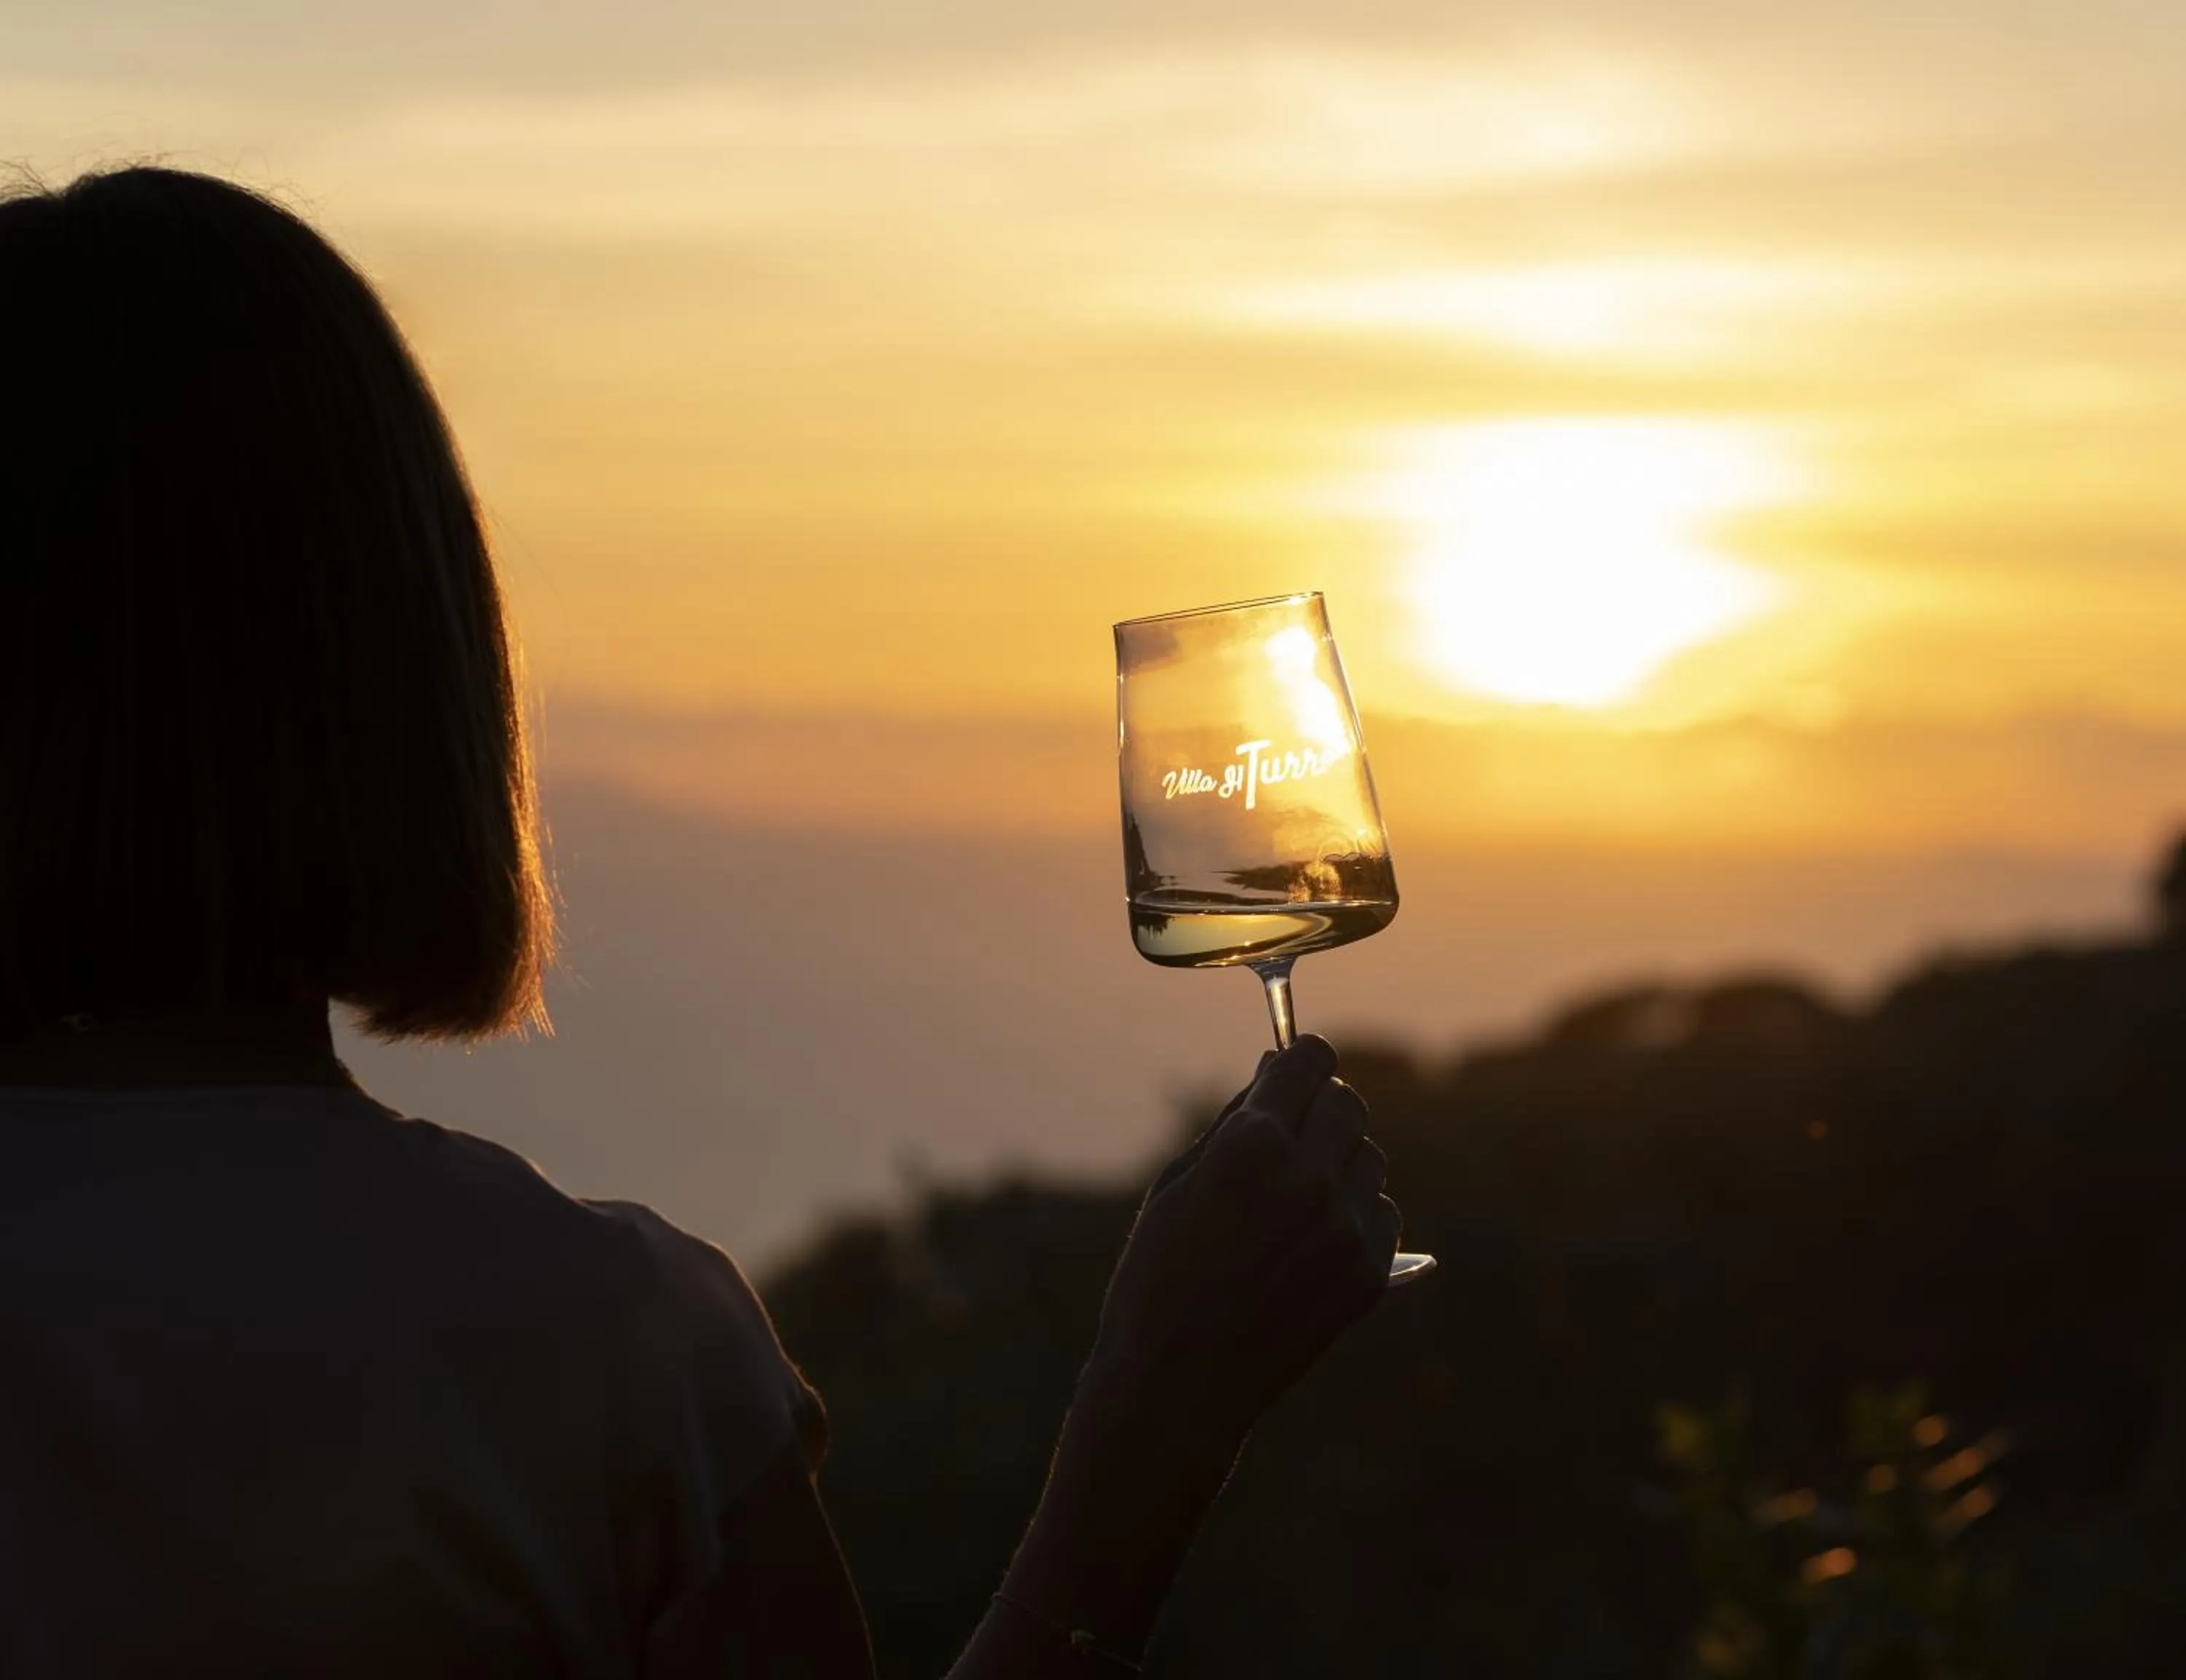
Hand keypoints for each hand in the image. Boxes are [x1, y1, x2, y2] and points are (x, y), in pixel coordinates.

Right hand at [1078, 1034, 1401, 1454]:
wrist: (1180, 1381)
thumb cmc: (1161, 1275)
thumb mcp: (1178, 1184)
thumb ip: (1234, 1121)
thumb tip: (1273, 1070)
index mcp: (1253, 1144)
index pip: (1309, 1059)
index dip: (1299, 1061)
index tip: (1293, 1073)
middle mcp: (1309, 1177)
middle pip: (1347, 1103)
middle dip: (1320, 1108)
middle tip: (1293, 1135)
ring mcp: (1344, 1228)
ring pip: (1369, 1157)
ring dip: (1339, 1163)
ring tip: (1296, 1199)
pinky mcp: (1368, 1274)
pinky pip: (1382, 1211)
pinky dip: (1356, 1213)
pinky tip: (1314, 1240)